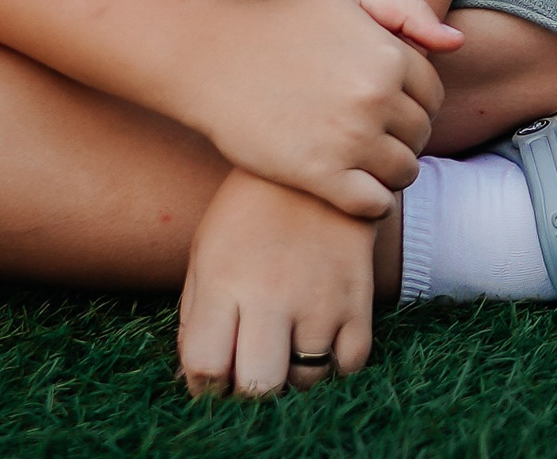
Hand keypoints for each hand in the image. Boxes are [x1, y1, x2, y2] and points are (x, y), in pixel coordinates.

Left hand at [180, 168, 379, 397]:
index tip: (213, 379)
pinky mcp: (359, 296)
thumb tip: (199, 379)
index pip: (205, 367)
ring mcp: (321, 298)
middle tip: (249, 373)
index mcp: (225, 282)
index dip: (205, 386)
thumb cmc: (248, 212)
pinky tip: (320, 345)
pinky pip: (351, 363)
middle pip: (258, 386)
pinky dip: (334, 366)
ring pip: (306, 380)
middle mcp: (273, 296)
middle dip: (248, 392)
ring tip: (285, 351)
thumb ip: (196, 315)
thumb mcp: (206, 251)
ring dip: (292, 377)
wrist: (316, 164)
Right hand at [183, 0, 463, 219]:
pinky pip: (373, 205)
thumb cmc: (283, 25)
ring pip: (404, 171)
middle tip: (374, 136)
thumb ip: (407, 10)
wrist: (212, 59)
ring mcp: (349, 139)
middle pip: (421, 134)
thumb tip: (456, 43)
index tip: (391, 108)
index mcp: (390, 56)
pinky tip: (355, 190)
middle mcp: (376, 98)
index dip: (415, 103)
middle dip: (405, 136)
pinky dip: (373, 204)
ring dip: (392, 171)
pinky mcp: (319, 175)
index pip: (433, 95)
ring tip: (366, 163)